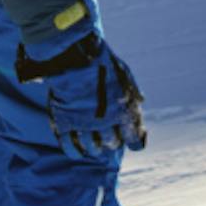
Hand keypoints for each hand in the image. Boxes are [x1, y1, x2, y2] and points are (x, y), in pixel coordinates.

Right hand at [16, 28, 145, 158]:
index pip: (134, 140)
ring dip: (94, 148)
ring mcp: (84, 122)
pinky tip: (77, 150)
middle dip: (112, 142)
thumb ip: (133, 93)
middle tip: (108, 137)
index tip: (131, 140)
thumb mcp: (125, 76)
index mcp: (124, 111)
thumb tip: (141, 103)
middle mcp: (106, 120)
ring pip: (92, 148)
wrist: (76, 54)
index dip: (134, 142)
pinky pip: (71, 146)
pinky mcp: (65, 121)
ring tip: (93, 144)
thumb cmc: (103, 63)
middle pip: (112, 144)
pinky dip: (75, 151)